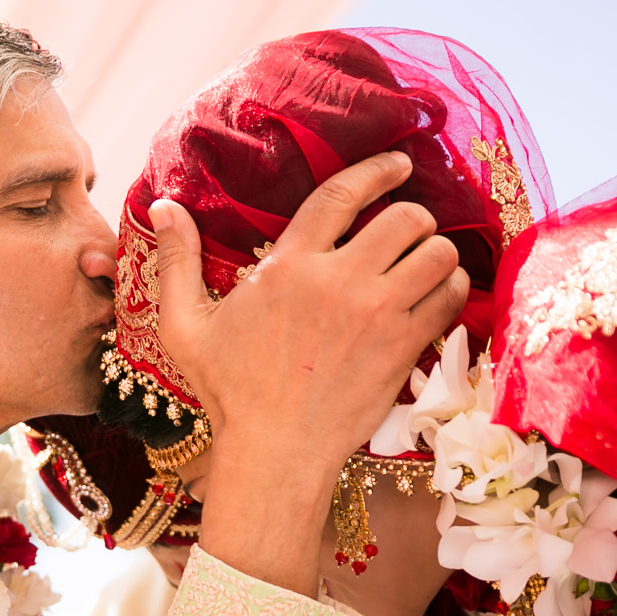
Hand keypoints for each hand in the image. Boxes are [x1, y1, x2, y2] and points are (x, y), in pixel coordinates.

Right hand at [157, 152, 467, 490]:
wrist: (274, 452)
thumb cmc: (229, 392)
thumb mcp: (186, 326)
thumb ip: (178, 261)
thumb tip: (164, 207)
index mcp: (289, 267)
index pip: (343, 194)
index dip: (378, 170)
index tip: (400, 163)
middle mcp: (340, 281)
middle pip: (406, 217)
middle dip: (414, 216)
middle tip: (408, 231)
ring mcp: (378, 315)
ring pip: (438, 253)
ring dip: (437, 251)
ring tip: (426, 262)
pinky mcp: (404, 348)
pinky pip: (450, 297)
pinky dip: (452, 288)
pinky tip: (437, 295)